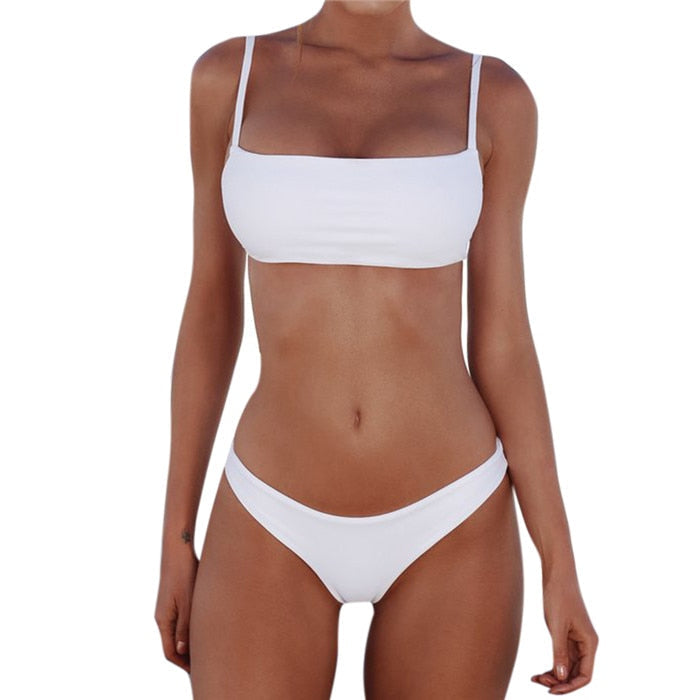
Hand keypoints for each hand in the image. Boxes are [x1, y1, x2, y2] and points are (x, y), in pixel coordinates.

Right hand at [154, 545, 198, 672]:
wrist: (178, 549)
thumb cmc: (183, 573)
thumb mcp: (187, 601)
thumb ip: (185, 626)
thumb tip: (181, 651)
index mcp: (163, 620)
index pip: (170, 652)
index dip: (183, 664)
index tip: (198, 673)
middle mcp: (163, 617)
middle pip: (173, 645)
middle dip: (187, 657)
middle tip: (205, 666)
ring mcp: (168, 608)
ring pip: (178, 633)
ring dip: (190, 643)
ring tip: (208, 651)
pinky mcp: (175, 599)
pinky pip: (182, 621)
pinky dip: (191, 630)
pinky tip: (205, 629)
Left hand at [531, 573, 598, 693]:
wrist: (556, 575)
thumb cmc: (559, 596)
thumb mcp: (557, 625)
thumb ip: (559, 651)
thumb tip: (560, 677)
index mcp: (590, 643)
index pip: (585, 675)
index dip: (570, 686)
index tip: (552, 690)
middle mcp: (586, 644)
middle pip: (575, 674)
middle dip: (559, 682)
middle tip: (539, 681)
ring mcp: (576, 641)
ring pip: (567, 668)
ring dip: (554, 676)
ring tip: (536, 678)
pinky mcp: (566, 636)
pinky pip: (561, 658)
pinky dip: (552, 666)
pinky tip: (538, 672)